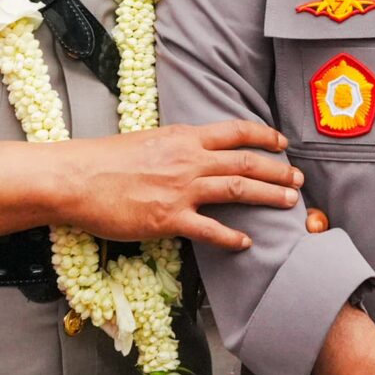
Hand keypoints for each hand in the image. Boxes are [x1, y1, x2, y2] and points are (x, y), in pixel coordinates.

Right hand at [60, 121, 302, 252]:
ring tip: (290, 204)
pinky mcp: (169, 218)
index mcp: (184, 138)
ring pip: (238, 190)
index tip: (282, 142)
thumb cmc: (104, 160)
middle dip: (277, 171)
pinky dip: (231, 237)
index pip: (235, 131)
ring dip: (268, 197)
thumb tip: (195, 151)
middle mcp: (189, 160)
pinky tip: (246, 243)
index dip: (264, 135)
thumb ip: (176, 147)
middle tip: (298, 179)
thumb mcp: (148, 141)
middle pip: (246, 162)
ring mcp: (181, 189)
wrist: (76, 178)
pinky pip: (209, 229)